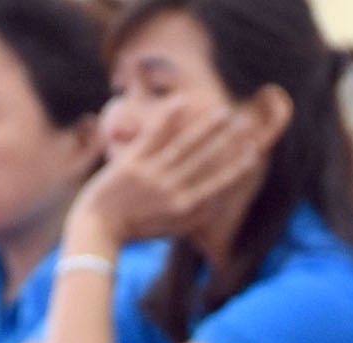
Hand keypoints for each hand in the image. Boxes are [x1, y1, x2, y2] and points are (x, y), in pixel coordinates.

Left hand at [73, 105, 263, 247]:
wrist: (99, 228)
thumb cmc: (137, 229)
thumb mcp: (171, 228)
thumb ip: (195, 214)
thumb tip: (219, 198)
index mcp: (184, 208)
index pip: (218, 183)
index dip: (238, 167)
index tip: (253, 152)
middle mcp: (172, 191)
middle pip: (206, 160)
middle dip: (228, 141)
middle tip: (244, 124)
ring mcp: (152, 175)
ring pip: (186, 145)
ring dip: (207, 127)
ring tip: (224, 113)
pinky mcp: (133, 162)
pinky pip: (155, 136)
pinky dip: (168, 118)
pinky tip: (183, 102)